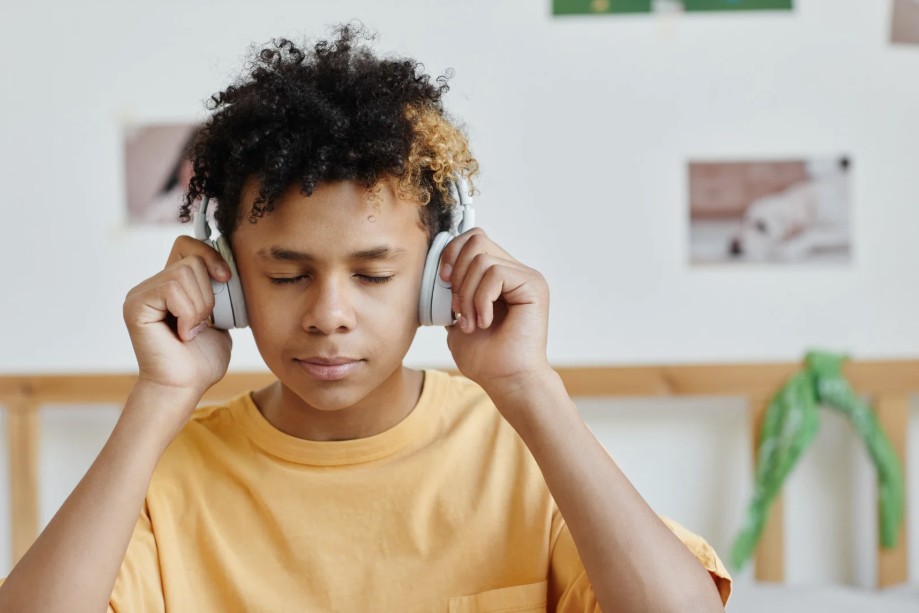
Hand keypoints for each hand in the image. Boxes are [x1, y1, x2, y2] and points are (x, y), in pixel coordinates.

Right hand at [123, 236, 232, 400]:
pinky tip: (183, 333)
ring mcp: (141, 293)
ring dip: (200, 306)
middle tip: (205, 322)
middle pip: (192, 258)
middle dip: (210, 292)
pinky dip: (188, 313)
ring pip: (184, 273)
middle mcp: (153, 284)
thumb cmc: (203, 358)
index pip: (188, 244)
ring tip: (193, 330)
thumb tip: (230, 264)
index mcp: (172, 284)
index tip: (226, 278)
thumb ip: (220, 289)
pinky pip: (172, 289)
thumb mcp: (221, 315)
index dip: (211, 255)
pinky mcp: (136, 305)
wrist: (186, 386)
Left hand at [440, 229, 551, 395]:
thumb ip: (452, 293)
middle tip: (457, 307)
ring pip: (481, 259)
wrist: (507, 381)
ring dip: (467, 294)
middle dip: (456, 273)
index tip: (443, 283)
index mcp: (500, 277)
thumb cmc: (487, 358)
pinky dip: (481, 300)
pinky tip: (485, 322)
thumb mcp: (458, 318)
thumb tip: (439, 271)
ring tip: (471, 322)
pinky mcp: (533, 286)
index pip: (473, 240)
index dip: (452, 254)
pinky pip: (495, 274)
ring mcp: (526, 277)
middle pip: (476, 240)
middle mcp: (515, 272)